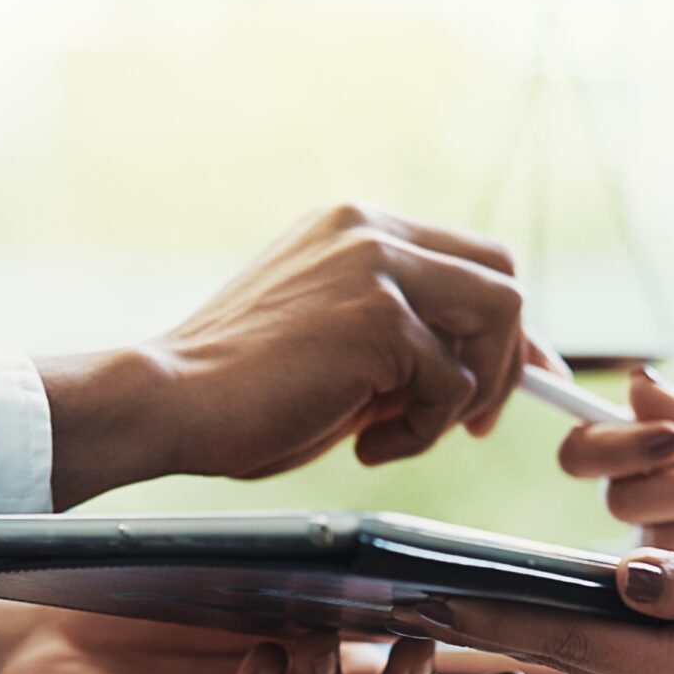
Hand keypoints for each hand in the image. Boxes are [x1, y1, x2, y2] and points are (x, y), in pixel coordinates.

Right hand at [35, 203, 553, 507]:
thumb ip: (402, 339)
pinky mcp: (381, 316)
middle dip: (504, 356)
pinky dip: (423, 430)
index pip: (467, 258)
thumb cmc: (238, 391)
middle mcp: (371, 229)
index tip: (497, 380)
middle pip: (501, 275)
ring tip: (401, 432)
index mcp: (354, 227)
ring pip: (498, 315)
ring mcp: (378, 265)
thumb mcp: (335, 344)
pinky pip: (453, 381)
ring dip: (469, 391)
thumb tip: (488, 371)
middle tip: (470, 420)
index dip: (496, 326)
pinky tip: (366, 447)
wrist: (169, 402)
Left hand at [395, 549, 673, 673]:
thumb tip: (624, 576)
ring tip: (458, 601)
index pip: (568, 641)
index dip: (494, 618)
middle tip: (412, 597)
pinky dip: (582, 647)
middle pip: (564, 659)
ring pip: (589, 669)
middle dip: (490, 627)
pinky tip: (551, 619)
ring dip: (532, 638)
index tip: (430, 600)